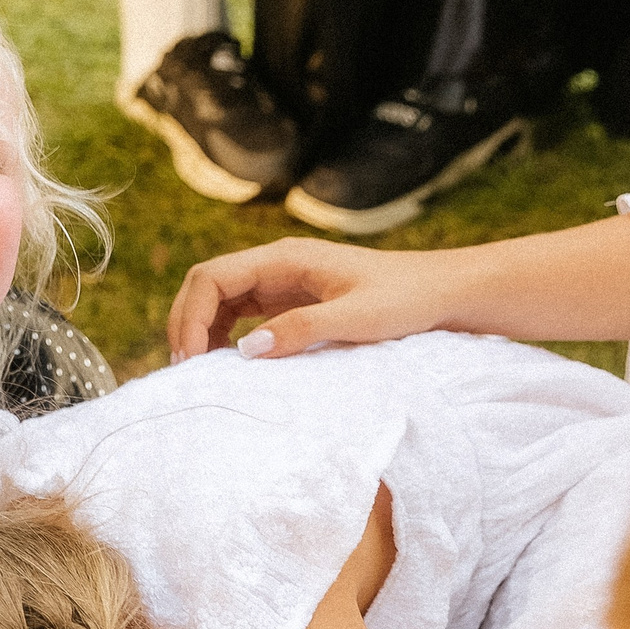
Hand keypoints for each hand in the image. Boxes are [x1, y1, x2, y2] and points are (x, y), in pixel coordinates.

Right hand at [166, 238, 460, 362]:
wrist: (444, 292)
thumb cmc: (408, 299)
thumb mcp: (358, 318)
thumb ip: (303, 329)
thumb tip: (248, 349)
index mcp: (286, 258)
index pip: (211, 277)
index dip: (191, 315)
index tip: (192, 359)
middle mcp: (277, 265)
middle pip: (206, 285)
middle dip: (187, 323)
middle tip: (184, 370)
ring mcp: (283, 282)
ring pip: (220, 300)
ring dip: (202, 330)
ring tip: (200, 371)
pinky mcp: (292, 301)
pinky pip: (242, 314)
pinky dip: (225, 336)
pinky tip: (230, 363)